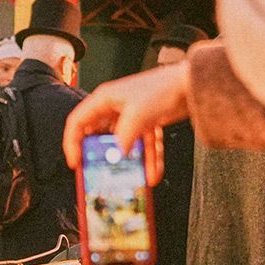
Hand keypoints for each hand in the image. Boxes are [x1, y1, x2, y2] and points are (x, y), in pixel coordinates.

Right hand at [63, 63, 190, 183]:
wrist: (192, 84)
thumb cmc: (162, 89)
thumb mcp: (137, 116)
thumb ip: (123, 138)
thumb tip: (117, 157)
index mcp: (104, 99)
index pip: (77, 122)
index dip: (72, 143)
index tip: (76, 163)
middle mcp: (115, 107)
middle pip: (99, 136)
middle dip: (101, 157)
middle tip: (100, 174)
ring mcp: (132, 116)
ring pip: (124, 145)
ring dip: (129, 163)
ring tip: (131, 180)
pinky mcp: (147, 123)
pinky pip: (143, 146)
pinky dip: (148, 160)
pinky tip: (152, 174)